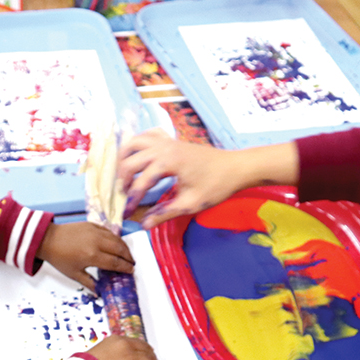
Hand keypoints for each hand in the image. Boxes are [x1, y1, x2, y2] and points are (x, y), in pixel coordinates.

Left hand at [37, 222, 133, 288]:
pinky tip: (117, 244)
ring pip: (116, 238)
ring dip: (124, 247)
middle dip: (128, 257)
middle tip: (132, 263)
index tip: (131, 271)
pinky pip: (108, 231)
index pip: (115, 263)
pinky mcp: (92, 225)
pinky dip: (115, 238)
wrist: (47, 239)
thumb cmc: (59, 258)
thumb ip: (89, 282)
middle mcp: (96, 242)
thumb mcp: (73, 274)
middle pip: (119, 249)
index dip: (125, 267)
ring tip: (127, 254)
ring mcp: (95, 231)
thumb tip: (100, 292)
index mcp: (92, 256)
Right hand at [85, 334, 159, 359]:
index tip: (147, 350)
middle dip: (151, 355)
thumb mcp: (100, 351)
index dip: (144, 347)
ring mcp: (131, 359)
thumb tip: (117, 358)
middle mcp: (126, 347)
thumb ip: (112, 351)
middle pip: (145, 349)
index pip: (136, 342)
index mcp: (117, 339)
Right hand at [118, 129, 299, 228]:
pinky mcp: (172, 140)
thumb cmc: (216, 185)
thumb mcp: (190, 204)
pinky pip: (149, 135)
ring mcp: (168, 141)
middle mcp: (164, 147)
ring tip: (125, 176)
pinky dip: (139, 143)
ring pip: (135, 142)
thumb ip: (164, 213)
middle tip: (124, 196)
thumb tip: (143, 225)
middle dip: (124, 179)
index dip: (131, 200)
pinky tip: (139, 156)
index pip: (141, 182)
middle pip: (131, 160)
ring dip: (126, 158)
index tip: (126, 214)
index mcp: (168, 162)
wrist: (236, 167)